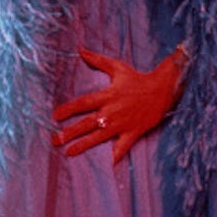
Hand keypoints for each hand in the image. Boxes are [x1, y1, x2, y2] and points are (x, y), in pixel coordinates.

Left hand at [51, 46, 186, 164]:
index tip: (55, 116)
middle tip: (55, 140)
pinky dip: (114, 156)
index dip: (68, 109)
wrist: (161, 90)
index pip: (83, 103)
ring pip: (99, 137)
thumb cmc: (137, 78)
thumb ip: (98, 60)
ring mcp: (122, 124)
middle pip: (87, 123)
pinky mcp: (132, 133)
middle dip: (70, 132)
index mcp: (107, 96)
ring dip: (83, 145)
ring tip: (69, 152)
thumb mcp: (117, 67)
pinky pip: (121, 147)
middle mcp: (112, 111)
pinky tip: (104, 165)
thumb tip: (80, 50)